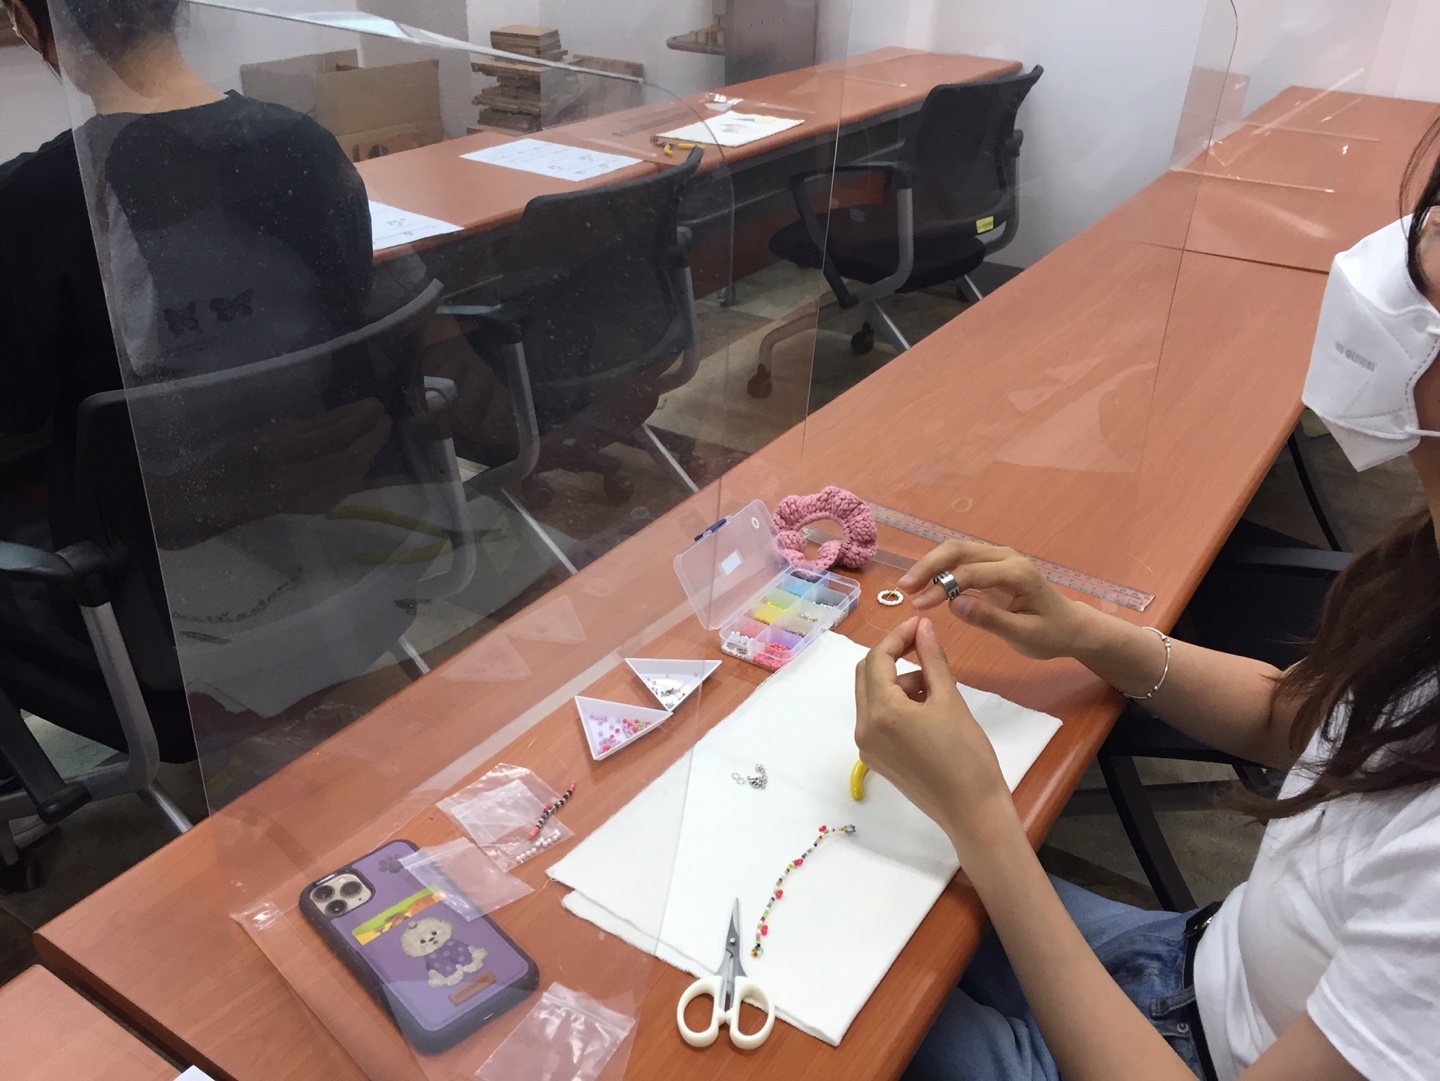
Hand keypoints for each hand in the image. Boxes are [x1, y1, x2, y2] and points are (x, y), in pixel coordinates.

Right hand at [148, 399, 392, 546]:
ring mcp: (309, 498)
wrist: (217, 499)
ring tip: (377, 431)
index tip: (376, 405)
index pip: (333, 439)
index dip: (359, 422)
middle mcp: (299, 479)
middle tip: (384, 418)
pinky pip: (346, 487)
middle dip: (372, 438)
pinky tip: (362, 454)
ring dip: (369, 452)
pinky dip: (358, 469)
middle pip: (350, 459)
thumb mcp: (272, 433)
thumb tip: (356, 411)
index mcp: (282, 454)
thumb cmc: (238, 459)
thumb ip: (317, 424)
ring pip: (353, 475)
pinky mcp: (315, 508)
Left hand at [854, 616, 1015, 846]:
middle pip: (867, 674)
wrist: (973, 811)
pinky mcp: (876, 759)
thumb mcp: (950, 700)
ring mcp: (867, 746)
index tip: (921, 625)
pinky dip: (896, 703)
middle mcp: (864, 728)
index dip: (898, 636)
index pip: (878, 659)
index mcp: (881, 712)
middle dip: (893, 656)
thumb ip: (932, 659)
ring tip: (935, 687)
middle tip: (924, 646)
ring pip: (872, 696)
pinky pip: (877, 718)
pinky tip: (926, 708)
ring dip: (897, 681)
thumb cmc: (967, 756)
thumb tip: (924, 627)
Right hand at [897, 541, 1089, 660]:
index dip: (942, 586)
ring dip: (931, 566)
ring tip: (909, 587)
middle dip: (929, 566)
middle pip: (959, 550)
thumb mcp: (1022, 635)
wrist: (1071, 627)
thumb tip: (953, 603)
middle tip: (904, 587)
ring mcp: (998, 558)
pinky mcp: (991, 566)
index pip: (971, 572)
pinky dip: (940, 569)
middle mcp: (1006, 557)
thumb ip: (988, 618)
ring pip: (957, 551)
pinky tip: (925, 586)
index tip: (920, 605)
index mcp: (1017, 573)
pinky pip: (961, 560)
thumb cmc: (1050, 634)